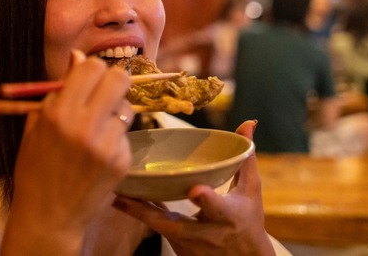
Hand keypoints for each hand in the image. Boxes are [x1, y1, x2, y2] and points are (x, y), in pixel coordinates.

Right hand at [3, 51, 133, 253]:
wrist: (48, 215)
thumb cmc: (35, 167)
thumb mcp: (36, 124)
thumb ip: (58, 90)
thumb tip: (78, 57)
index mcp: (59, 113)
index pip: (93, 67)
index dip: (92, 70)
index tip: (89, 79)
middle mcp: (85, 126)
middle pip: (120, 79)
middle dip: (113, 81)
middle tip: (104, 93)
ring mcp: (107, 144)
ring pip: (127, 107)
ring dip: (115, 111)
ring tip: (97, 128)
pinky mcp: (122, 161)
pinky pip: (126, 134)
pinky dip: (115, 138)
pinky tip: (98, 153)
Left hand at [112, 120, 274, 255]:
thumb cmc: (248, 220)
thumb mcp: (251, 190)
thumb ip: (245, 157)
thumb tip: (248, 123)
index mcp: (229, 216)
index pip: (218, 208)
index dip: (207, 200)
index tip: (194, 190)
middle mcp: (208, 233)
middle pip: (176, 225)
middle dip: (151, 212)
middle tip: (126, 196)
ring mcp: (191, 245)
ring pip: (160, 229)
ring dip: (137, 212)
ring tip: (116, 194)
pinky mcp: (179, 250)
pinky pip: (156, 230)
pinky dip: (141, 215)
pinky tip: (122, 200)